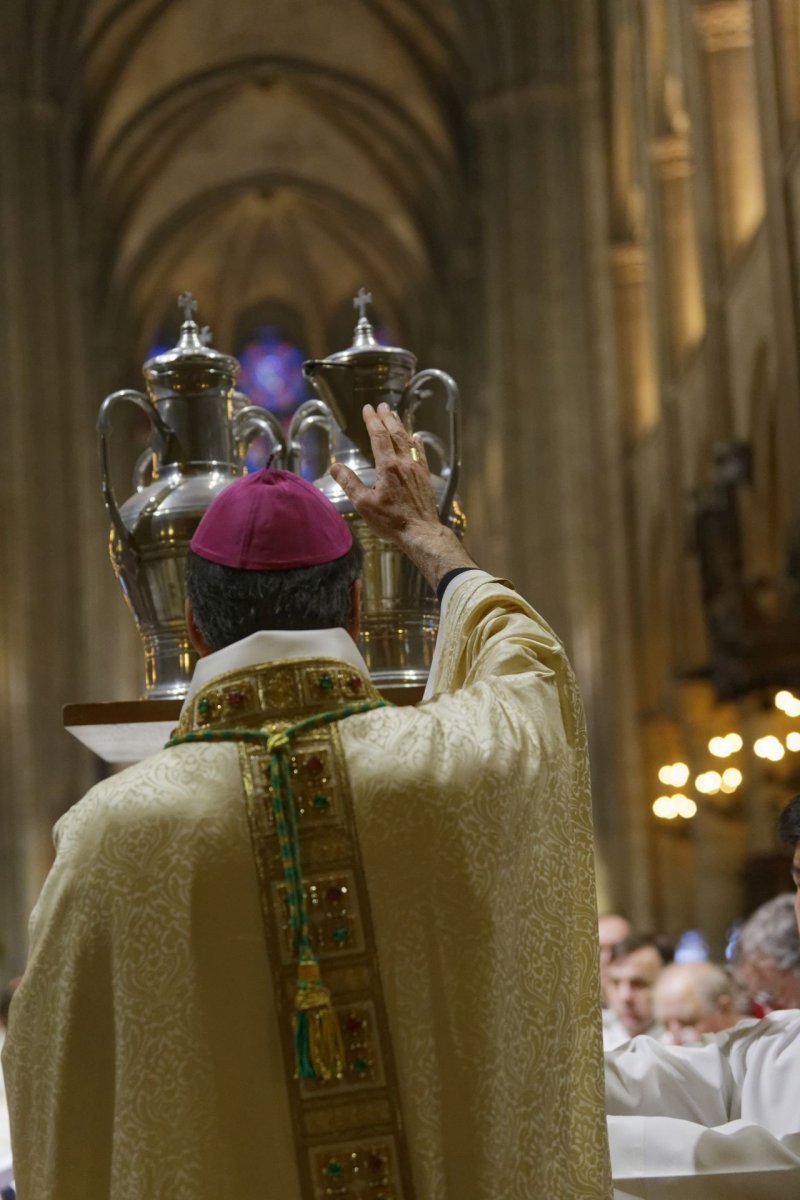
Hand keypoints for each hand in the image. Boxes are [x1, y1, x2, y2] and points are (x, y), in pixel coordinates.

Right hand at [330, 403, 474, 588]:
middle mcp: (404, 463)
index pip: (379, 437)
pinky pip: (421, 454)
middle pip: (395, 434)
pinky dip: (417, 443)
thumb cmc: (391, 521)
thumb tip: (335, 466)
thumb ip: (350, 483)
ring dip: (400, 426)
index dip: (372, 421)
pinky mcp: (425, 477)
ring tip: (394, 415)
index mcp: (388, 466)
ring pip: (408, 441)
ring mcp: (417, 469)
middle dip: (387, 418)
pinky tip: (416, 437)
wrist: (420, 532)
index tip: (368, 408)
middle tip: (381, 405)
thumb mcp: (364, 504)